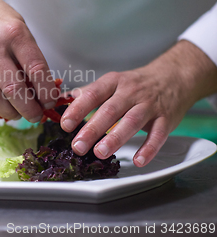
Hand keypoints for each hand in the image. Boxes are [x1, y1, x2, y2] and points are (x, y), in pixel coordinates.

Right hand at [0, 0, 57, 121]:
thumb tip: (41, 89)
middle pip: (15, 89)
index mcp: (14, 33)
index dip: (46, 91)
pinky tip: (3, 104)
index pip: (36, 69)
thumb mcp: (18, 27)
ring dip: (11, 112)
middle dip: (30, 109)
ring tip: (20, 114)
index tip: (51, 102)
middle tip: (36, 116)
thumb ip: (29, 56)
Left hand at [61, 40, 216, 166]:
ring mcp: (150, 105)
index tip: (65, 124)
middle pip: (110, 111)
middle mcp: (131, 92)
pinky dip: (149, 149)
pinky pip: (158, 135)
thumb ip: (89, 93)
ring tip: (99, 153)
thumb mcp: (112, 82)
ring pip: (131, 122)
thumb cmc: (137, 84)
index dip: (78, 109)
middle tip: (77, 146)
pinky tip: (138, 160)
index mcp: (114, 82)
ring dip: (115, 138)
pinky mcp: (166, 119)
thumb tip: (62, 101)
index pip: (93, 94)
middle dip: (92, 129)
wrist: (174, 77)